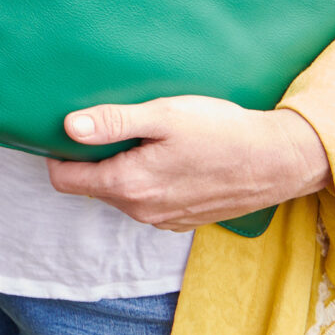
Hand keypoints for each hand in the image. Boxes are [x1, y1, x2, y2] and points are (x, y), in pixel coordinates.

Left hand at [46, 97, 329, 231]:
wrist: (277, 161)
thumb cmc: (221, 132)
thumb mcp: (164, 116)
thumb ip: (113, 122)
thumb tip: (68, 127)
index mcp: (129, 185)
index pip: (66, 179)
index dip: (57, 152)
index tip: (64, 127)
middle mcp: (141, 210)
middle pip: (92, 185)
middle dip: (90, 158)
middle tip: (108, 123)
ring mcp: (163, 218)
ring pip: (120, 193)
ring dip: (120, 168)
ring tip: (140, 136)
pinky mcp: (183, 219)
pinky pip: (147, 201)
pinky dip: (146, 181)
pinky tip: (166, 156)